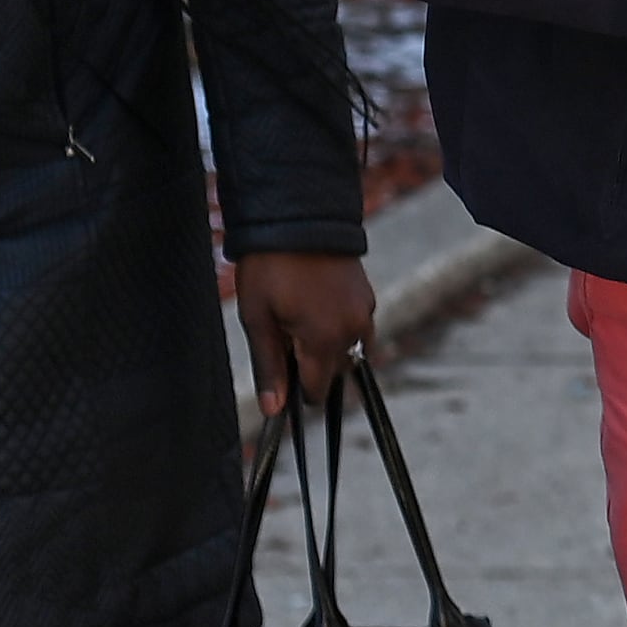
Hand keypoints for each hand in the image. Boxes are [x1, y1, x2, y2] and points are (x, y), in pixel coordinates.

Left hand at [233, 250, 375, 419]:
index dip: (297, 391)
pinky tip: (312, 307)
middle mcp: (353, 330)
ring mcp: (365, 311)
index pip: (318, 389)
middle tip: (282, 338)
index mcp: (325, 339)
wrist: (298, 216)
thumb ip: (269, 367)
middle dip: (312, 367)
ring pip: (348, 351)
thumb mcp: (258, 319)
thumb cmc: (270, 268)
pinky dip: (337, 328)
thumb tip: (274, 409)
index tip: (280, 375)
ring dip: (327, 348)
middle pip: (336, 372)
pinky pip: (356, 327)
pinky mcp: (368, 295)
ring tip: (297, 322)